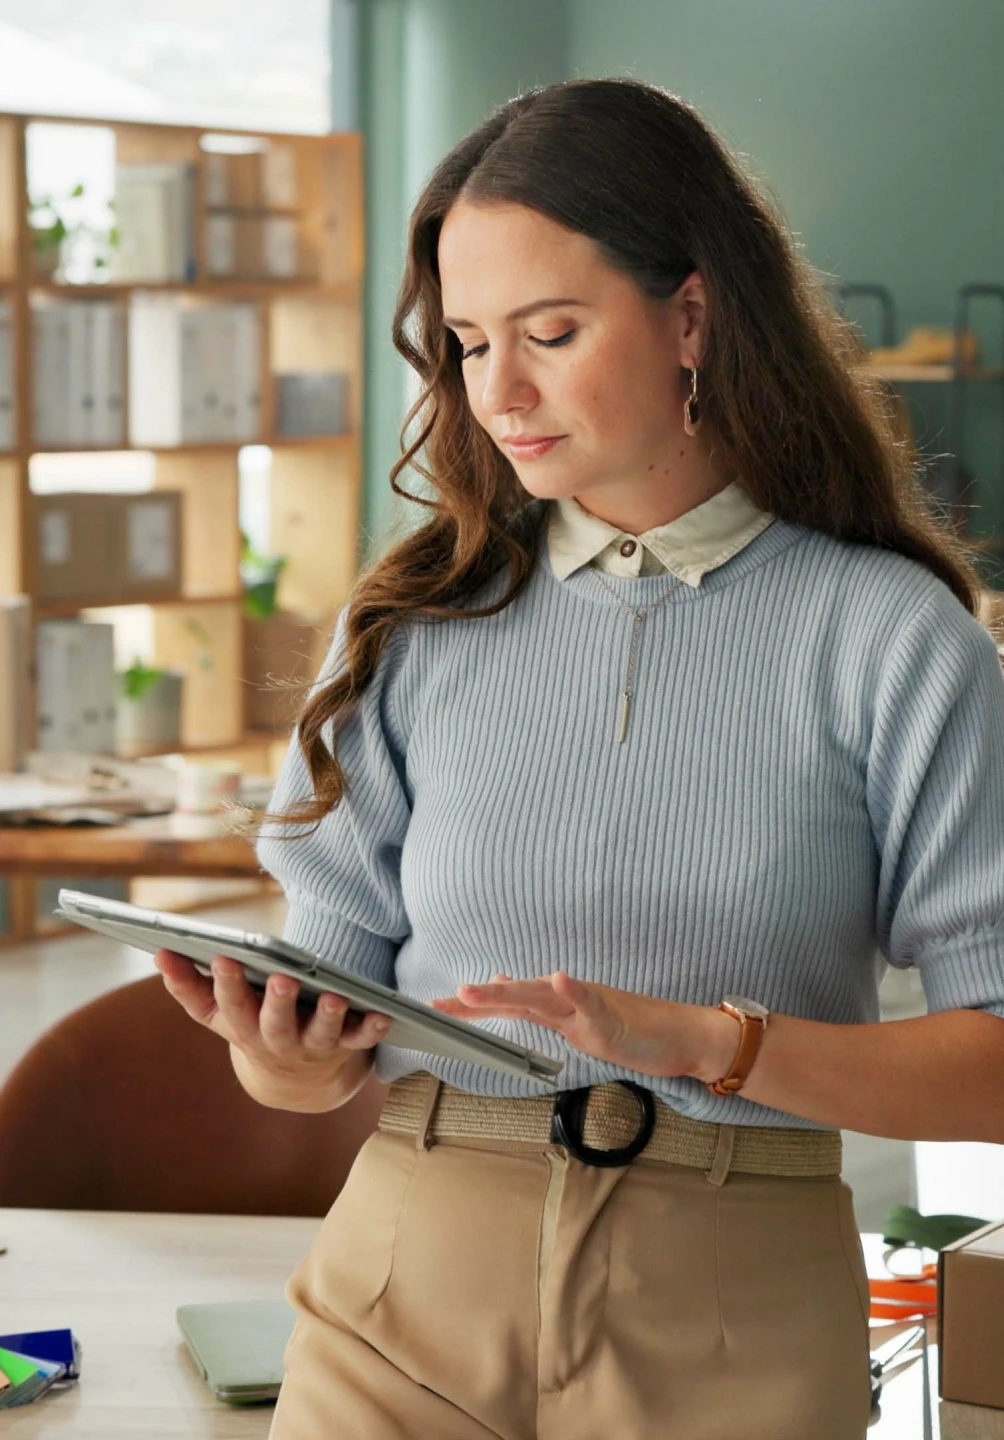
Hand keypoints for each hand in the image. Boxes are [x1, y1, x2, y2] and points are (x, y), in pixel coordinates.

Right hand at [153, 950, 391, 1111]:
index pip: (230, 1007)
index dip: (226, 984)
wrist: (295, 1083)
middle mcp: (277, 1041)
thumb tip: (161, 952)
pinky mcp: (345, 1047)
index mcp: (244, 1028)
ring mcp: (312, 1047)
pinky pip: (361, 1040)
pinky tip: (383, 1014)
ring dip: (327, 1016)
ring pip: (320, 1034)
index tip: (223, 956)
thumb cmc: (251, 1028)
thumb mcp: (218, 1015)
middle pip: (274, 1024)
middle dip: (277, 1001)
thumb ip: (189, 986)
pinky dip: (372, 1029)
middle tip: (282, 977)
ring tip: (334, 996)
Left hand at [430, 971, 717, 1079]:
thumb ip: (541, 1006)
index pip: (506, 1004)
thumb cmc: (631, 1028)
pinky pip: (592, 1003)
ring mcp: (590, 1007)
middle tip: (439, 1003)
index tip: (434, 1008)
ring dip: (509, 991)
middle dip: (477, 1000)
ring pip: (544, 996)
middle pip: (516, 996)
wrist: (680, 1035)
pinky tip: (560, 979)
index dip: (471, 1005)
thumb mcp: (577, 1021)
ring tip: (475, 989)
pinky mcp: (613, 1018)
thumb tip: (503, 983)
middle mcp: (567, 1000)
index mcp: (556, 1005)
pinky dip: (575, 991)